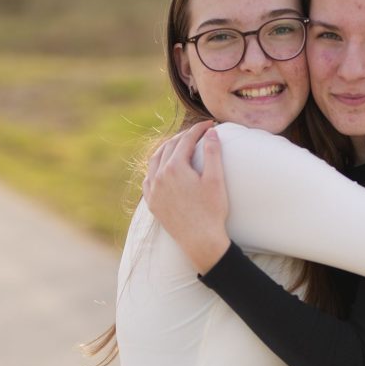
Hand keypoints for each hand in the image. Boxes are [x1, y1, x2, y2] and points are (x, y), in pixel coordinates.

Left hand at [143, 122, 231, 272]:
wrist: (200, 241)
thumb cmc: (211, 211)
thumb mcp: (215, 179)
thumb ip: (213, 153)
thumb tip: (211, 133)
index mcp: (175, 167)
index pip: (186, 140)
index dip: (198, 129)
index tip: (210, 124)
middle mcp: (159, 176)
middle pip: (169, 147)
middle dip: (184, 137)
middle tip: (198, 133)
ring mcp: (153, 190)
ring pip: (155, 161)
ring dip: (167, 149)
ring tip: (179, 145)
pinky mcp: (152, 203)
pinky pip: (148, 179)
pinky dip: (156, 168)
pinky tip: (163, 169)